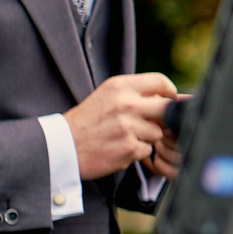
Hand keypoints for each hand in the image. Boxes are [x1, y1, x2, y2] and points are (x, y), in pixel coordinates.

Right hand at [63, 73, 177, 180]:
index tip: (168, 100)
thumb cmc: (87, 121)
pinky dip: (137, 151)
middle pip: (166, 109)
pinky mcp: (129, 148)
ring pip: (158, 132)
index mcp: (120, 86)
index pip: (161, 82)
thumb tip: (167, 98)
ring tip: (125, 137)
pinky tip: (120, 148)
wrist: (62, 146)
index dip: (169, 92)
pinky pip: (147, 150)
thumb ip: (134, 93)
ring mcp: (128, 127)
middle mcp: (126, 104)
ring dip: (147, 137)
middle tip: (150, 123)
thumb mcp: (107, 95)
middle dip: (161, 118)